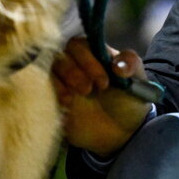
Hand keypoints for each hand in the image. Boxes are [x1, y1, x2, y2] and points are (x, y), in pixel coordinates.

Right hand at [51, 36, 152, 157]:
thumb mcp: (137, 81)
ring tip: (74, 98)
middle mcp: (73, 66)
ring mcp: (60, 84)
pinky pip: (40, 94)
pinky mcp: (52, 103)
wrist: (121, 132)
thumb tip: (118, 65)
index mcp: (92, 54)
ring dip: (59, 83)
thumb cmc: (129, 99)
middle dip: (73, 71)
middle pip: (59, 56)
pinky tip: (66, 107)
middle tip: (88, 90)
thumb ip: (131, 65)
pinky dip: (51, 98)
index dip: (87, 60)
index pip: (78, 45)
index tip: (104, 81)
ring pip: (47, 73)